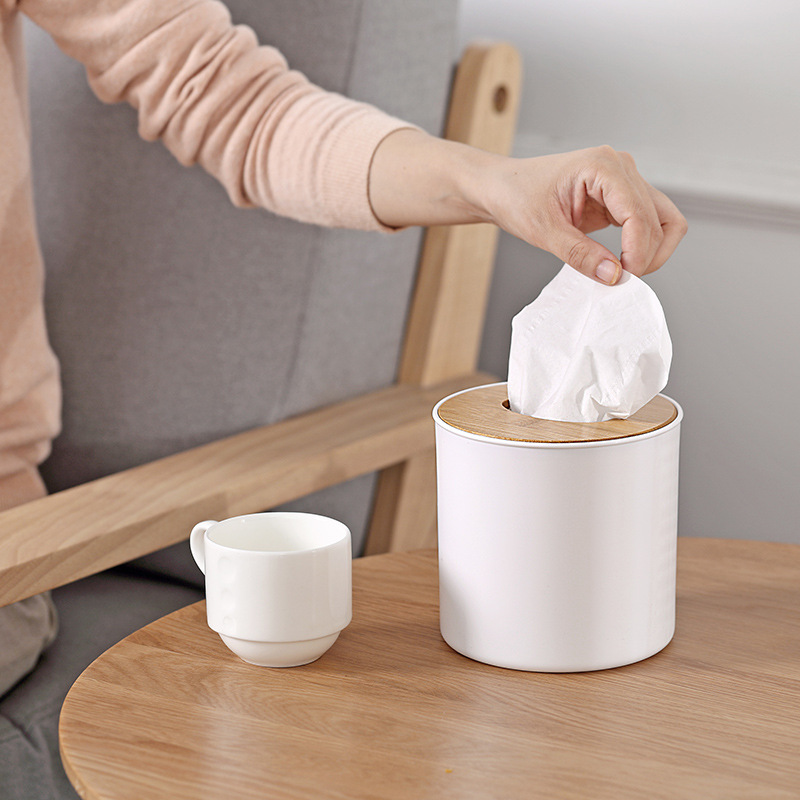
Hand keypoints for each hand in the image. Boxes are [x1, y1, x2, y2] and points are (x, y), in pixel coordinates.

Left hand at [369, 132, 686, 284]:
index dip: (638, 249)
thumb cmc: (516, 198)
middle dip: (646, 253)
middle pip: (658, 217)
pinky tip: (622, 262)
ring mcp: (623, 181)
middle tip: (620, 281)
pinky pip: (647, 223)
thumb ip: (579, 254)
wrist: (501, 189)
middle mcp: (620, 167)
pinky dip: (642, 245)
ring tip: (626, 272)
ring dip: (652, 249)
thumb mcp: (544, 231)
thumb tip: (613, 276)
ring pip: (662, 219)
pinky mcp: (620, 197)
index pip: (639, 211)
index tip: (625, 276)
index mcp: (602, 166)